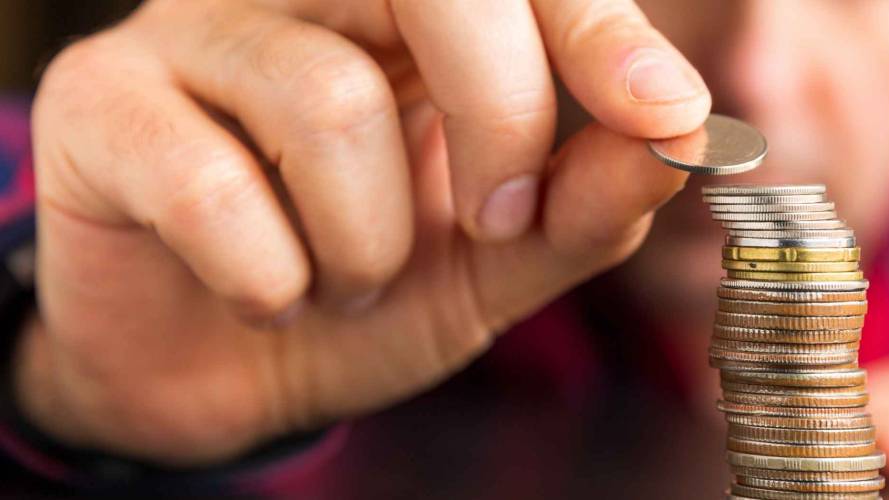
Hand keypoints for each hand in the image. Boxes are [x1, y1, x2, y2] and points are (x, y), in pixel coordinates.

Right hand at [21, 0, 709, 464]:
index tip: (666, 117)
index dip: (600, 36)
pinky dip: (270, 275)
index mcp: (412, 15)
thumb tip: (683, 140)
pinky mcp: (101, 102)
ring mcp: (192, 31)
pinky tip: (269, 294)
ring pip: (329, 100)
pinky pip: (212, 181)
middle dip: (500, 121)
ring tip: (353, 281)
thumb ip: (586, 202)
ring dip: (369, 241)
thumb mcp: (500, 260)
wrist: (220, 364)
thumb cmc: (366, 289)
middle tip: (496, 220)